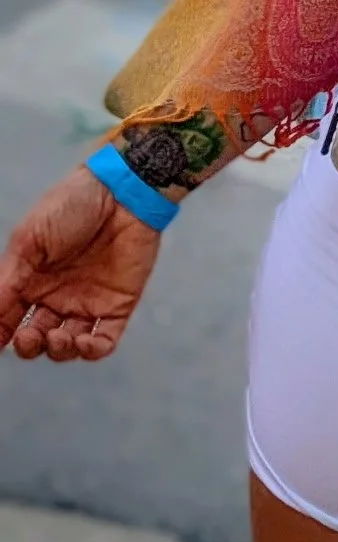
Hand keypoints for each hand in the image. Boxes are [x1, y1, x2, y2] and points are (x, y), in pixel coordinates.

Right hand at [0, 167, 161, 361]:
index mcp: (29, 281)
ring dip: (57, 351)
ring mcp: (87, 302)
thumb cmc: (70, 206)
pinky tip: (82, 343)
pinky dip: (92, 351)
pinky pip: (104, 340)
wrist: (122, 190)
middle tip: (29, 338)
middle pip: (35, 339)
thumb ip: (7, 282)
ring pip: (66, 346)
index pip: (7, 320)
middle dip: (28, 347)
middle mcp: (56, 296)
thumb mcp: (28, 241)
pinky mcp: (118, 304)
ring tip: (56, 338)